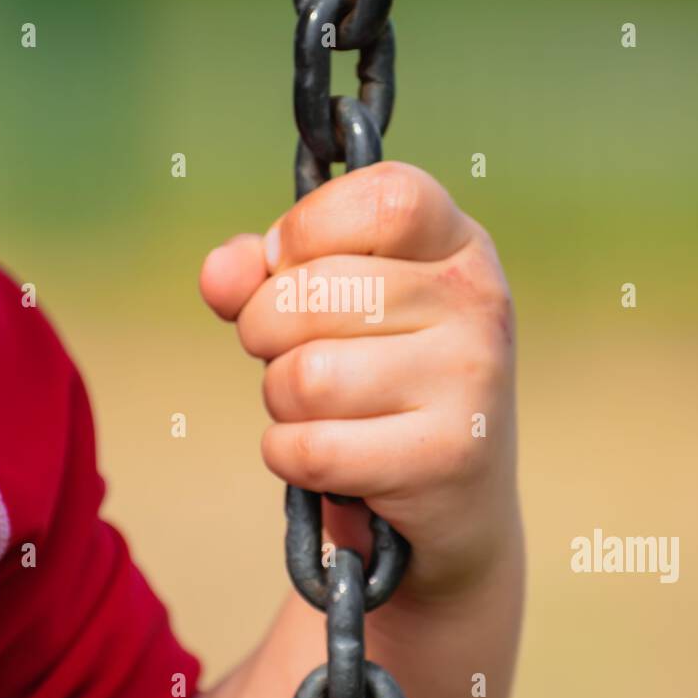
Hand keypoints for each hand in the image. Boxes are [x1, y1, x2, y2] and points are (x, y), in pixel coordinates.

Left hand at [199, 161, 519, 601]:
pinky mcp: (449, 457)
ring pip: (304, 376)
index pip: (384, 196)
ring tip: (321, 410)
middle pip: (311, 293)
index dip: (309, 228)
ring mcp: (471, 378)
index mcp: (458, 243)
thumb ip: (267, 274)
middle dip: (265, 331)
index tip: (290, 265)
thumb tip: (220, 274)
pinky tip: (327, 458)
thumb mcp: (334, 307)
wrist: (456, 501)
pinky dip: (290, 457)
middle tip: (296, 356)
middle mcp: (478, 301)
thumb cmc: (382, 382)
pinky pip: (310, 448)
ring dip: (281, 401)